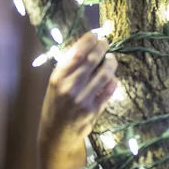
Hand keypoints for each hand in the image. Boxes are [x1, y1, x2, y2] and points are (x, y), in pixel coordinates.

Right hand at [38, 32, 117, 146]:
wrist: (56, 133)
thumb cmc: (56, 104)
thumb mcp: (55, 83)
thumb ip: (69, 67)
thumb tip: (87, 45)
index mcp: (57, 77)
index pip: (76, 52)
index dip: (89, 40)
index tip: (95, 35)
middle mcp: (69, 86)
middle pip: (92, 60)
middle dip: (102, 48)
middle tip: (106, 43)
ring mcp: (82, 99)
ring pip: (104, 74)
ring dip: (111, 63)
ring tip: (111, 59)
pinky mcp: (93, 110)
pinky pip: (109, 90)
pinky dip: (113, 81)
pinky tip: (112, 78)